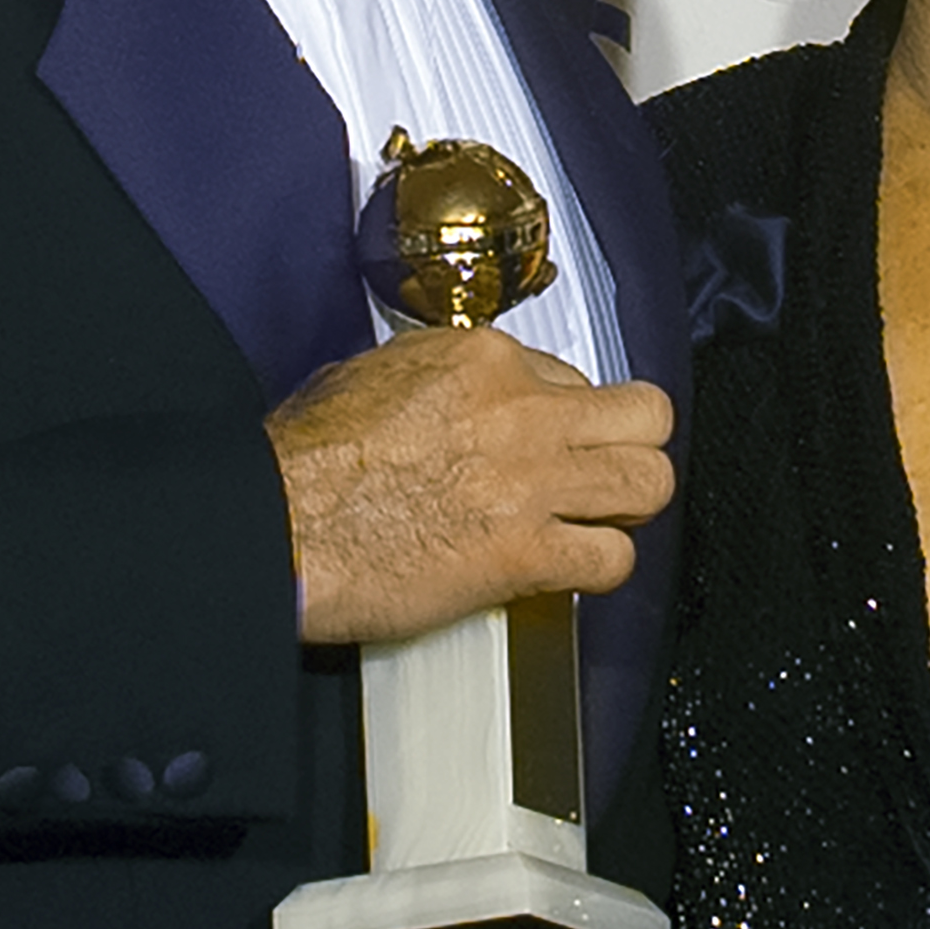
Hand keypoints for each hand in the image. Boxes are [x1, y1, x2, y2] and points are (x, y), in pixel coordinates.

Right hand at [271, 327, 674, 644]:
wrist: (280, 523)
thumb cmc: (304, 459)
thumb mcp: (371, 373)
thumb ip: (436, 376)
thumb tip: (454, 396)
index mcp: (483, 359)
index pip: (572, 375)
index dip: (565, 414)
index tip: (549, 440)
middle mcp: (521, 410)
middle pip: (644, 414)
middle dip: (632, 445)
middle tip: (607, 471)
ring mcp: (530, 481)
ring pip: (649, 481)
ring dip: (631, 505)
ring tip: (603, 519)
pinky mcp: (524, 554)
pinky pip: (613, 560)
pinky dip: (600, 568)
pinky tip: (570, 569)